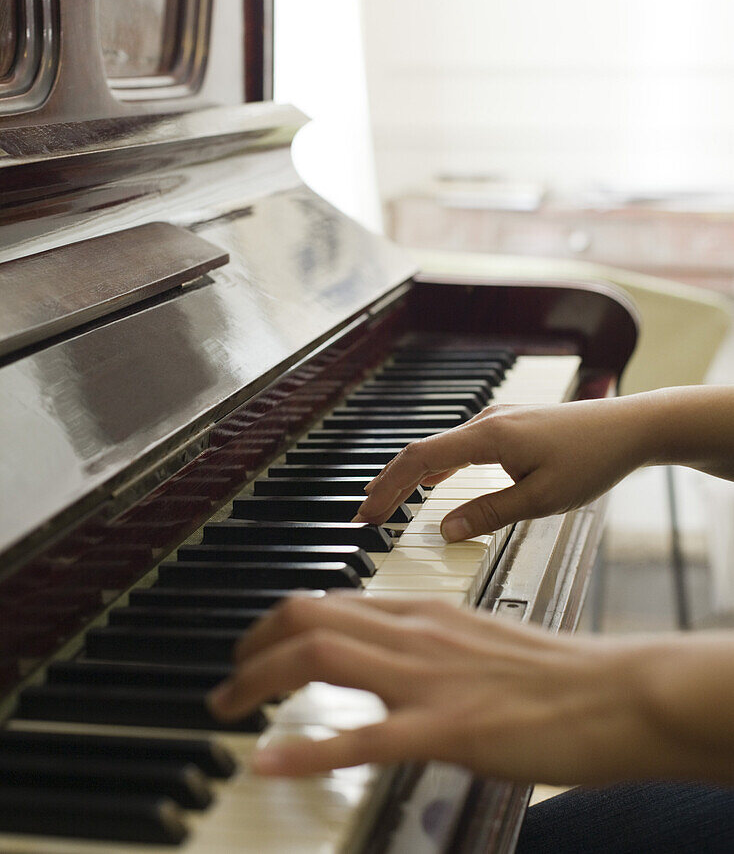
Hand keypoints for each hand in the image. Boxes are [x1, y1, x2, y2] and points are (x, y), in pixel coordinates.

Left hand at [206, 593, 654, 783]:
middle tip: (228, 678)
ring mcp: (426, 680)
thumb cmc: (553, 673)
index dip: (278, 624)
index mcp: (423, 614)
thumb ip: (427, 644)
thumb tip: (387, 654)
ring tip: (226, 706)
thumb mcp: (476, 641)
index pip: (330, 602)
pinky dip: (305, 748)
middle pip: (308, 616)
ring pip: (319, 656)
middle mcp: (414, 635)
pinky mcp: (445, 729)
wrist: (611, 692)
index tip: (255, 649)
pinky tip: (269, 760)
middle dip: (252, 644)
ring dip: (259, 679)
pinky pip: (360, 736)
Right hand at [355, 399, 648, 540]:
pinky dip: (436, 467)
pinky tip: (431, 483)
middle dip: (389, 484)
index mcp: (487, 436)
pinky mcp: (509, 426)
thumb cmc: (594, 459)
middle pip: (421, 451)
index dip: (387, 488)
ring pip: (439, 447)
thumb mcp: (542, 499)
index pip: (419, 459)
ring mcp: (497, 420)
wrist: (632, 426)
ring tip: (388, 502)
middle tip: (365, 515)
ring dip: (410, 476)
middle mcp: (486, 421)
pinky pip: (459, 446)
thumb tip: (445, 530)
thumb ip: (489, 514)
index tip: (366, 516)